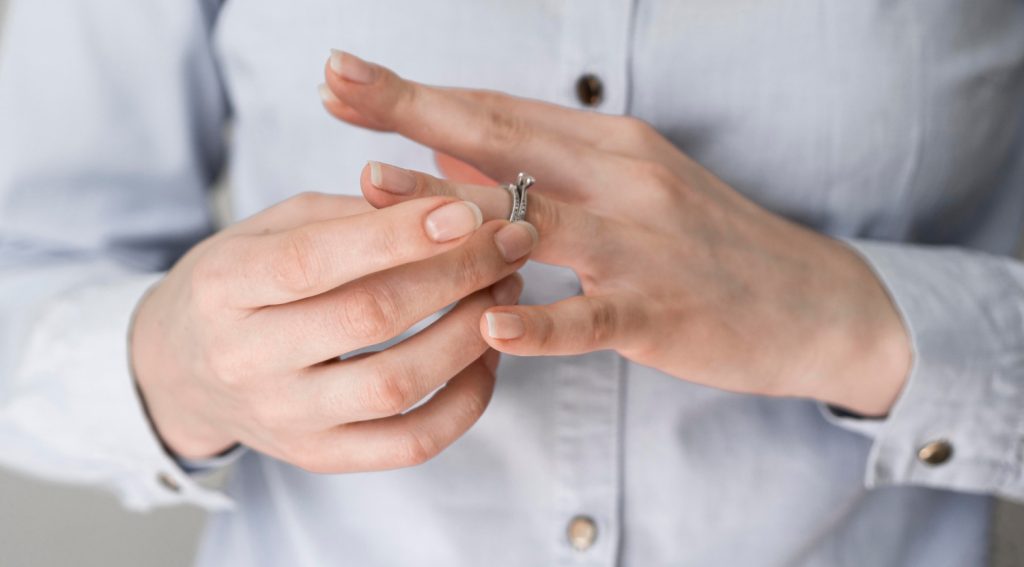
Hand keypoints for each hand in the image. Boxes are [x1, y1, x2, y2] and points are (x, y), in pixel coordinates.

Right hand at [131, 191, 537, 470]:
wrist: (179, 370)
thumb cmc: (236, 285)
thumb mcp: (267, 229)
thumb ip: (344, 216)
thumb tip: (439, 209)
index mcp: (225, 286)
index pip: (315, 260)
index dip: (397, 235)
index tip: (468, 212)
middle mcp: (247, 359)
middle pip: (369, 318)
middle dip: (456, 274)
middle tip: (509, 242)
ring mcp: (285, 418)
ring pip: (397, 385)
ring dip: (470, 334)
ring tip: (504, 290)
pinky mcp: (320, 456)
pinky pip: (410, 443)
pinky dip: (465, 401)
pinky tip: (486, 355)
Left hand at [318, 51, 911, 415]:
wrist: (811, 301)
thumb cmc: (705, 246)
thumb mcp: (629, 190)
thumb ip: (545, 174)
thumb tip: (452, 158)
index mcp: (611, 146)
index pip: (500, 110)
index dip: (419, 93)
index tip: (345, 75)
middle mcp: (624, 179)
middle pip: (503, 139)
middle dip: (411, 110)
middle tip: (335, 84)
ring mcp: (643, 244)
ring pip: (535, 219)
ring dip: (450, 205)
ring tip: (370, 188)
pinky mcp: (662, 311)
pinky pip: (591, 317)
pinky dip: (539, 321)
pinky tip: (488, 325)